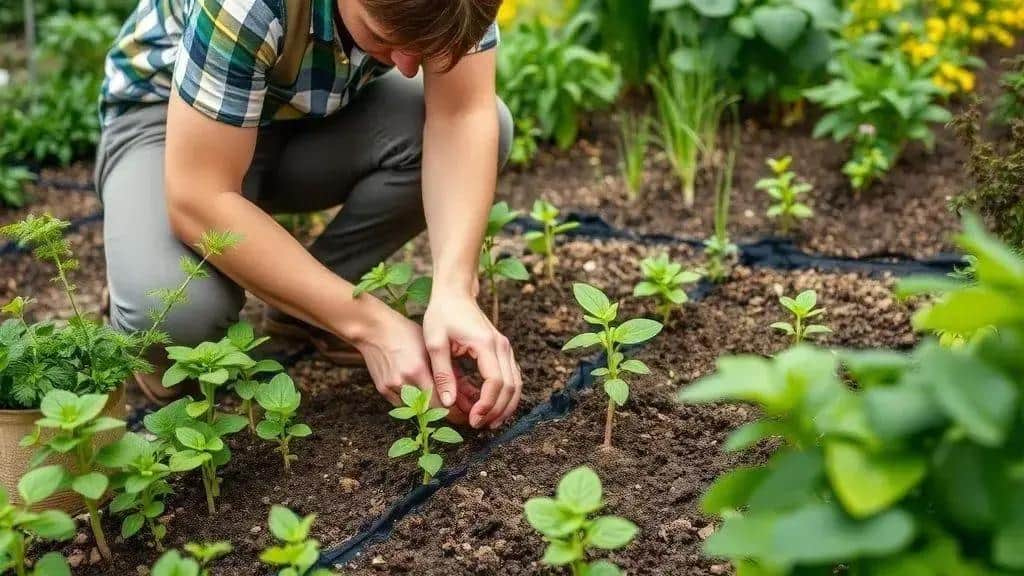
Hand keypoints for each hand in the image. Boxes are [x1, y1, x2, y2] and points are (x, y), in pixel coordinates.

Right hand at [348, 299, 475, 423]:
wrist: (373, 330)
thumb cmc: (406, 333)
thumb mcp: (432, 347)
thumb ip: (447, 370)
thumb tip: (466, 391)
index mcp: (418, 370)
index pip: (440, 402)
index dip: (454, 412)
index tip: (465, 414)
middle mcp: (404, 382)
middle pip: (429, 411)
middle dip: (445, 415)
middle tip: (459, 415)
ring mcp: (392, 388)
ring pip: (417, 410)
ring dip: (430, 410)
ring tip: (443, 406)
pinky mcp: (383, 390)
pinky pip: (403, 405)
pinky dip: (414, 404)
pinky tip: (423, 398)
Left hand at [423, 292, 521, 428]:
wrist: (455, 294)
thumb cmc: (442, 315)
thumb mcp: (435, 343)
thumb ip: (442, 374)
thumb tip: (449, 403)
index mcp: (486, 344)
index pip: (495, 381)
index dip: (487, 404)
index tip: (473, 419)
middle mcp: (502, 346)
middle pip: (510, 387)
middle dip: (497, 410)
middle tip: (479, 426)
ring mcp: (505, 348)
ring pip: (516, 384)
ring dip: (505, 406)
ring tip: (489, 423)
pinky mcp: (503, 351)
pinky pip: (512, 377)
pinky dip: (506, 395)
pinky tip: (493, 408)